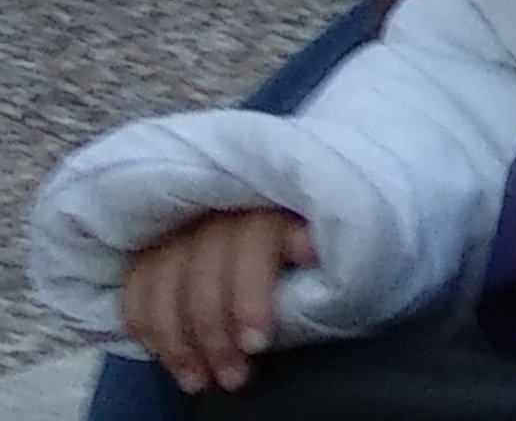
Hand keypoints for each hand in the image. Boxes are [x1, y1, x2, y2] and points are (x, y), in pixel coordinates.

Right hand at [121, 207, 311, 394]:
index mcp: (267, 200)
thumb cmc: (301, 243)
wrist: (278, 219)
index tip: (257, 343)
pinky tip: (165, 357)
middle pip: (204, 269)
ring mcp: (179, 224)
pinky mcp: (149, 246)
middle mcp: (218, 205)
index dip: (250, 297)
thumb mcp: (316, 240)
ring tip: (198, 382)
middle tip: (233, 377)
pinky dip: (146, 325)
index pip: (252, 242)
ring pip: (162, 281)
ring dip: (177, 341)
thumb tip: (308, 252)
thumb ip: (303, 244)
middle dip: (215, 331)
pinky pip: (134, 286)